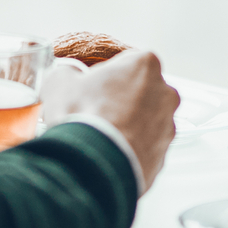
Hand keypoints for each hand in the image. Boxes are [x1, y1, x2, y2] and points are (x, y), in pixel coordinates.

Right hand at [41, 49, 178, 193]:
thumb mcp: (60, 82)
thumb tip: (68, 75)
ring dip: (127, 127)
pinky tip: (108, 156)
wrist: (93, 165)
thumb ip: (68, 72)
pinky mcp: (163, 157)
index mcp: (145, 65)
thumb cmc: (81, 116)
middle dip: (121, 100)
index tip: (90, 87)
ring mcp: (167, 127)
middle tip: (93, 112)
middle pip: (141, 92)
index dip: (106, 75)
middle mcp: (165, 93)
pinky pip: (144, 149)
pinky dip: (129, 151)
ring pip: (145, 122)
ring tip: (98, 139)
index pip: (127, 62)